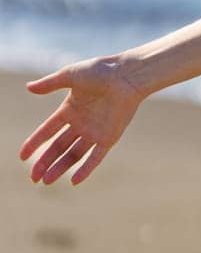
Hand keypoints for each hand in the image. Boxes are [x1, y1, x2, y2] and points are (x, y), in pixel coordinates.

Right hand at [20, 56, 144, 185]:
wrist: (127, 75)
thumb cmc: (100, 71)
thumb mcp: (71, 75)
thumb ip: (50, 83)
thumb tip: (28, 87)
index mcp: (70, 109)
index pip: (48, 130)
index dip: (35, 143)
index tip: (22, 156)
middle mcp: (81, 123)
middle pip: (59, 147)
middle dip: (45, 162)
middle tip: (33, 178)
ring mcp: (95, 132)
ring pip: (74, 155)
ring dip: (60, 168)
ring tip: (46, 181)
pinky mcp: (109, 137)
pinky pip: (95, 157)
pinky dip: (86, 169)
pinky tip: (74, 181)